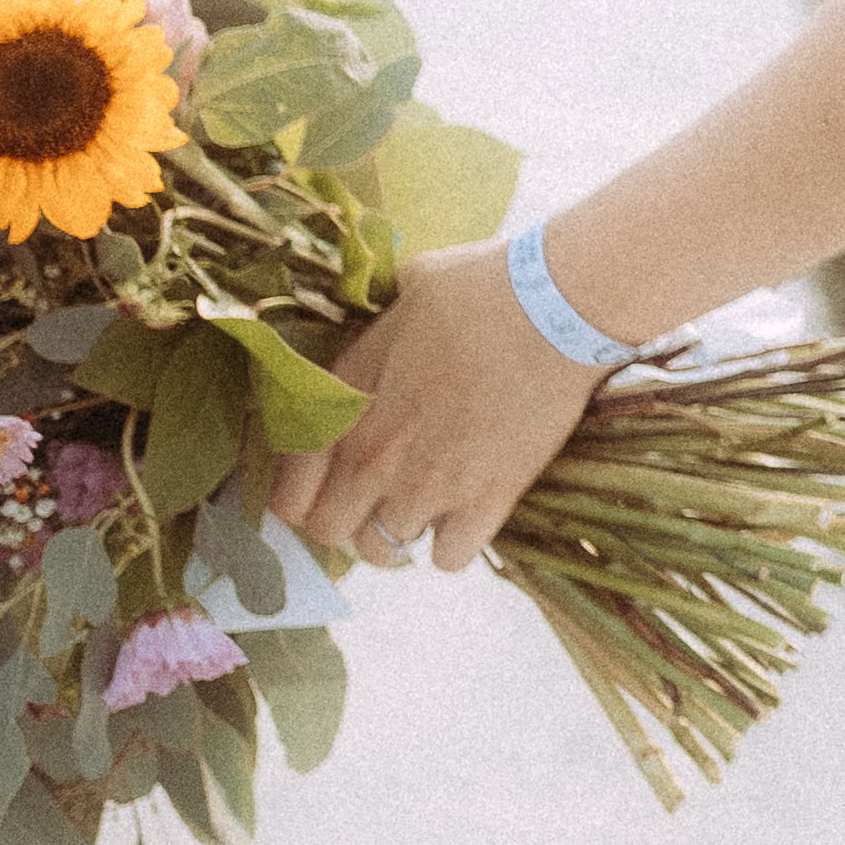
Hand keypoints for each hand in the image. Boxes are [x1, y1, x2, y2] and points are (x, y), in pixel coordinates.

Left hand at [267, 238, 599, 570]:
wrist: (554, 308)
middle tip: (372, 497)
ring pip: (384, 551)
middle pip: (330, 532)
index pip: (289, 490)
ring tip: (422, 500)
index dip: (299, 497)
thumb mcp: (410, 286)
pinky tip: (464, 510)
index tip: (322, 488)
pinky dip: (451, 544)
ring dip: (398, 530)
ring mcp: (429, 484)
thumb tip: (384, 312)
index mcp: (347, 400)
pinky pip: (448, 559)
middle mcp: (376, 454)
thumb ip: (382, 319)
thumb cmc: (480, 285)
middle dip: (345, 519)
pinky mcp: (485, 502)